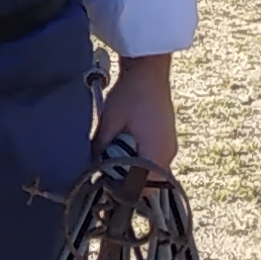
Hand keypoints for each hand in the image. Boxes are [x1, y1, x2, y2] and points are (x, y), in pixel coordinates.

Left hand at [97, 52, 178, 176]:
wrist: (149, 70)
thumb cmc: (131, 94)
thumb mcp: (110, 122)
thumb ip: (101, 148)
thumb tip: (91, 168)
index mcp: (156, 154)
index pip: (141, 188)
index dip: (122, 189)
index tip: (105, 185)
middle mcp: (168, 154)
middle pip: (146, 181)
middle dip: (126, 178)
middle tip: (105, 170)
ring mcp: (169, 146)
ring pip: (149, 169)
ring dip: (132, 166)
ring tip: (112, 156)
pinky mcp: (165, 138)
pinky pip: (152, 157)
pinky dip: (138, 156)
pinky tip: (123, 145)